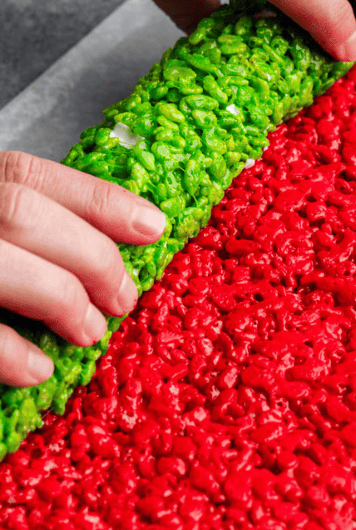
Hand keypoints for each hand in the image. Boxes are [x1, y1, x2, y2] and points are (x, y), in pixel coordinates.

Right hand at [0, 151, 163, 386]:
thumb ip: (29, 227)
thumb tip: (121, 241)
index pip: (29, 174)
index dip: (98, 198)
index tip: (154, 228)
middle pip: (20, 212)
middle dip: (88, 255)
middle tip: (123, 299)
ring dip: (59, 300)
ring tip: (89, 332)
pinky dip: (8, 350)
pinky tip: (38, 370)